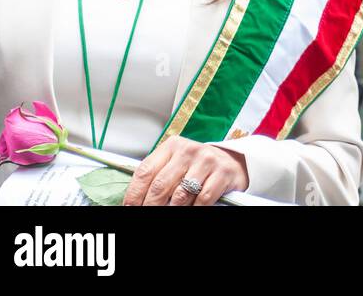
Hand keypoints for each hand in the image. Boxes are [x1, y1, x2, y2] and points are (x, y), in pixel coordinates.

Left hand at [122, 136, 249, 205]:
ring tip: (172, 210)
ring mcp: (206, 160)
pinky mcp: (222, 172)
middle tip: (148, 214)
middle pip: (160, 185)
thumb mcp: (176, 164)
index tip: (130, 208)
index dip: (134, 194)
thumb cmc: (197, 167)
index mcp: (172, 146)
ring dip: (173, 209)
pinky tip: (191, 208)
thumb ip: (157, 175)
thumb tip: (135, 201)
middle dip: (150, 206)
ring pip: (180, 195)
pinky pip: (202, 199)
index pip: (145, 171)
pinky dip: (194, 209)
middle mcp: (188, 150)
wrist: (232, 162)